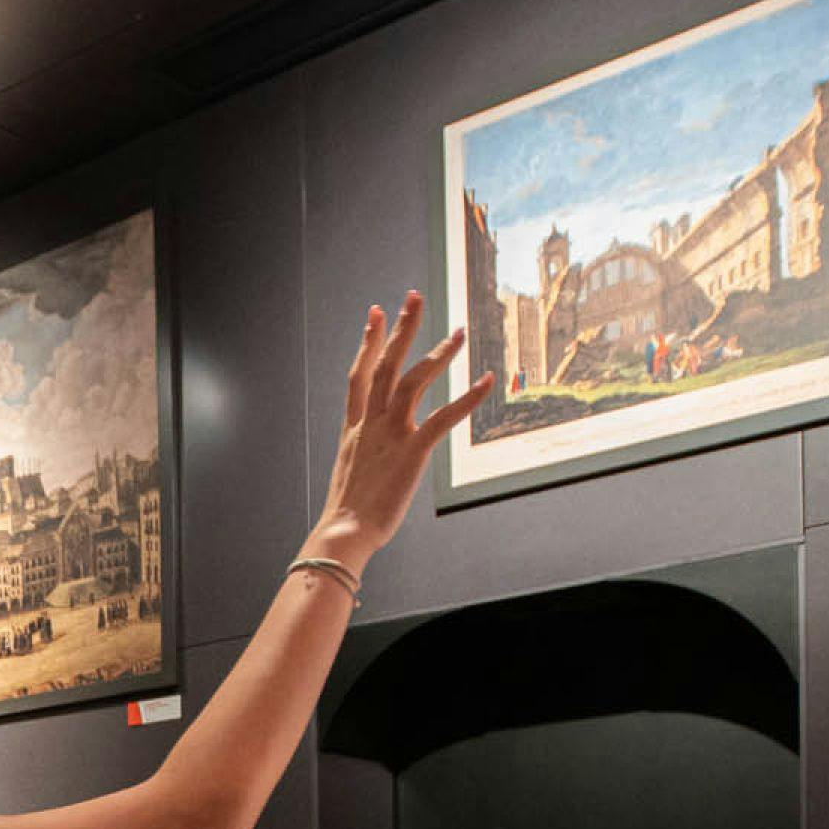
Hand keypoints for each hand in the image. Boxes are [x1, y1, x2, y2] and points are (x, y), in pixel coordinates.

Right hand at [316, 293, 494, 560]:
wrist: (344, 531)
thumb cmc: (348, 513)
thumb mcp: (351, 472)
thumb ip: (363, 453)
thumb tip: (371, 456)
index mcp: (355, 429)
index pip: (359, 374)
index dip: (368, 341)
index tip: (376, 314)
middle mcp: (371, 424)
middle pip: (384, 365)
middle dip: (400, 329)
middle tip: (414, 297)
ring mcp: (390, 435)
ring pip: (412, 381)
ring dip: (437, 354)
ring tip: (458, 332)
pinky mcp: (412, 451)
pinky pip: (443, 418)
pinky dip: (467, 398)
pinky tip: (485, 381)